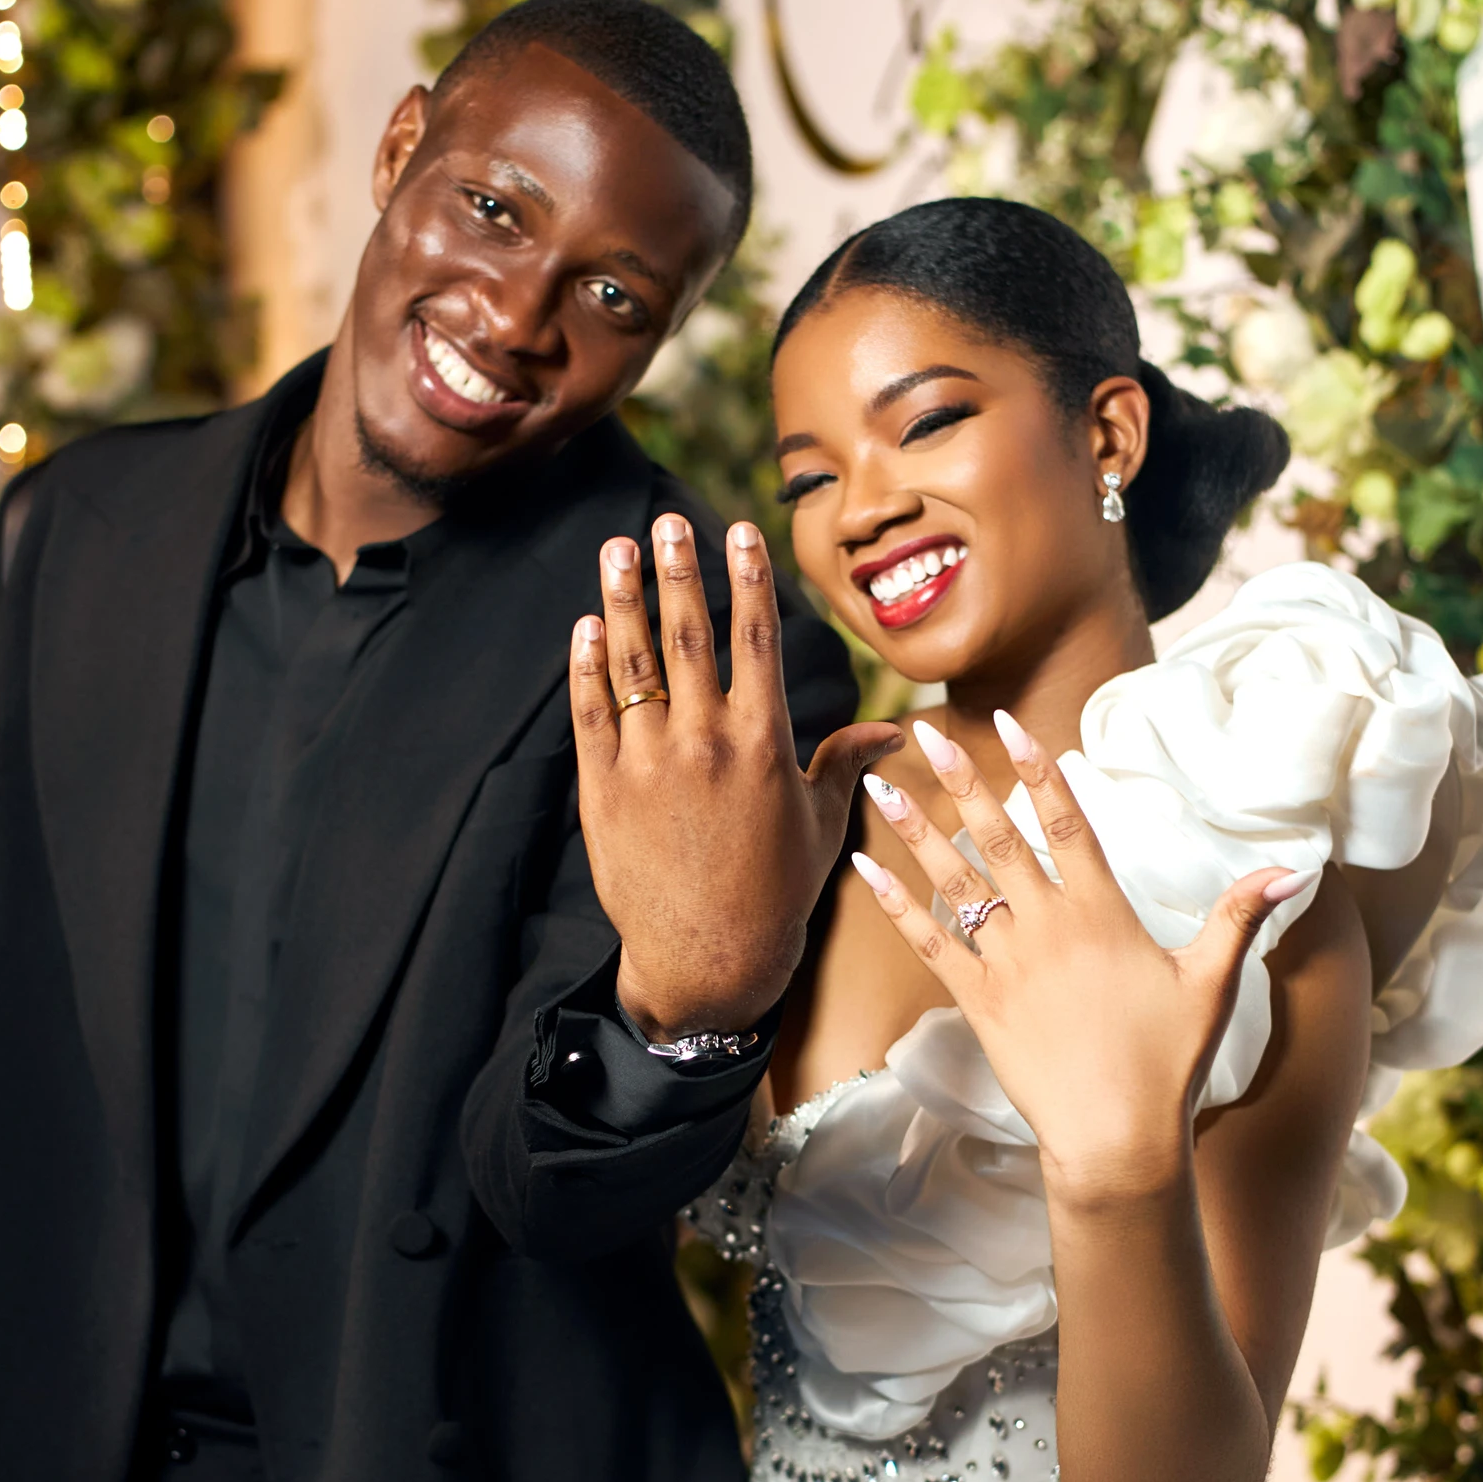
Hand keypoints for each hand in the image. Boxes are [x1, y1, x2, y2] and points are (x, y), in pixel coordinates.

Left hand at [571, 514, 902, 1040]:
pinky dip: (587, 667)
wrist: (711, 960)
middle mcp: (703, 744)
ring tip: (617, 549)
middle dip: (677, 571)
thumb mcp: (821, 826)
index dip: (745, 579)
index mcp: (762, 744)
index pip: (754, 640)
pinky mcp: (604, 792)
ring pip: (631, 664)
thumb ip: (846, 763)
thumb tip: (895, 732)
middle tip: (667, 521)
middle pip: (687, 637)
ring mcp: (648, 765)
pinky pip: (592, 714)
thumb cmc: (775, 895)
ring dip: (622, 599)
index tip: (738, 530)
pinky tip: (588, 626)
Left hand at [853, 714, 1307, 1201]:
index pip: (1065, 822)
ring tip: (879, 786)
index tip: (1007, 724)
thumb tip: (1295, 866)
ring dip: (915, 831)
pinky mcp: (978, 1003)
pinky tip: (868, 871)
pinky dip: (897, 906)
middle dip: (959, 780)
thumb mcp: (1213, 982)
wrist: (1116, 1139)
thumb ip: (1240, 915)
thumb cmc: (1169, 1062)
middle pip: (998, 837)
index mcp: (1103, 912)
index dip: (1038, 769)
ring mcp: (1007, 964)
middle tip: (922, 734)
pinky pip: (930, 944)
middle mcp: (1048, 927)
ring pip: (955, 883)